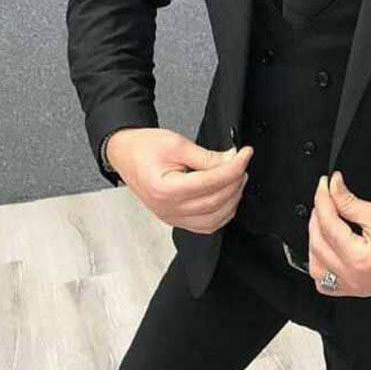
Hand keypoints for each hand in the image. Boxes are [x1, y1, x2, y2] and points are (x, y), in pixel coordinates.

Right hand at [106, 127, 252, 233]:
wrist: (125, 154)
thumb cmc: (144, 147)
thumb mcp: (176, 144)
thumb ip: (206, 156)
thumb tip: (232, 160)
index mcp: (165, 189)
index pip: (211, 183)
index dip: (234, 168)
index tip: (245, 153)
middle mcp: (168, 209)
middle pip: (215, 202)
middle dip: (235, 181)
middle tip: (242, 162)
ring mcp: (171, 217)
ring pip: (214, 218)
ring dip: (232, 198)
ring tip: (236, 177)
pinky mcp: (175, 219)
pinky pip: (206, 225)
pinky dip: (222, 213)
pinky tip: (227, 196)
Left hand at [307, 171, 370, 296]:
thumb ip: (349, 202)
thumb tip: (333, 187)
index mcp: (359, 259)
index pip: (328, 224)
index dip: (324, 198)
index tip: (326, 182)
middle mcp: (352, 278)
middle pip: (318, 243)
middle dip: (318, 215)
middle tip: (325, 195)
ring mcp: (354, 287)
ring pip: (316, 266)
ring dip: (315, 241)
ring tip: (324, 219)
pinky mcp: (357, 289)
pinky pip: (326, 282)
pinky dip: (321, 263)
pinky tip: (326, 247)